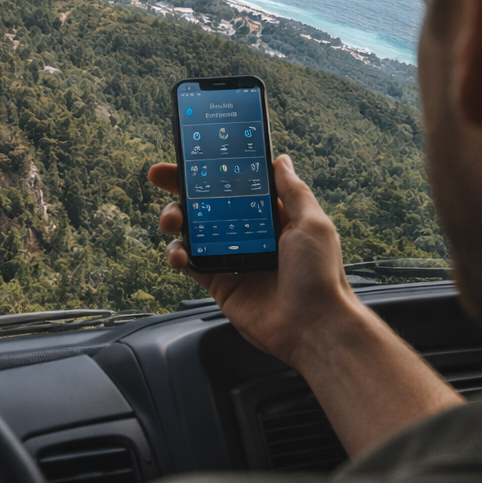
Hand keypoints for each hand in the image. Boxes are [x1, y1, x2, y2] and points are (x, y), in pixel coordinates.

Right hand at [151, 154, 356, 367]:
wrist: (313, 327)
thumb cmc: (321, 276)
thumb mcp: (312, 223)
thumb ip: (293, 191)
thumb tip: (281, 160)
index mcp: (272, 217)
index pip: (236, 185)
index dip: (214, 170)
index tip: (192, 155)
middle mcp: (249, 234)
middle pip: (207, 204)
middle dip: (181, 187)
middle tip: (160, 176)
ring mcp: (232, 258)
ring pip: (192, 231)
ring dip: (175, 219)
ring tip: (171, 221)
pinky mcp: (219, 283)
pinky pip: (190, 264)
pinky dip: (177, 255)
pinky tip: (178, 254)